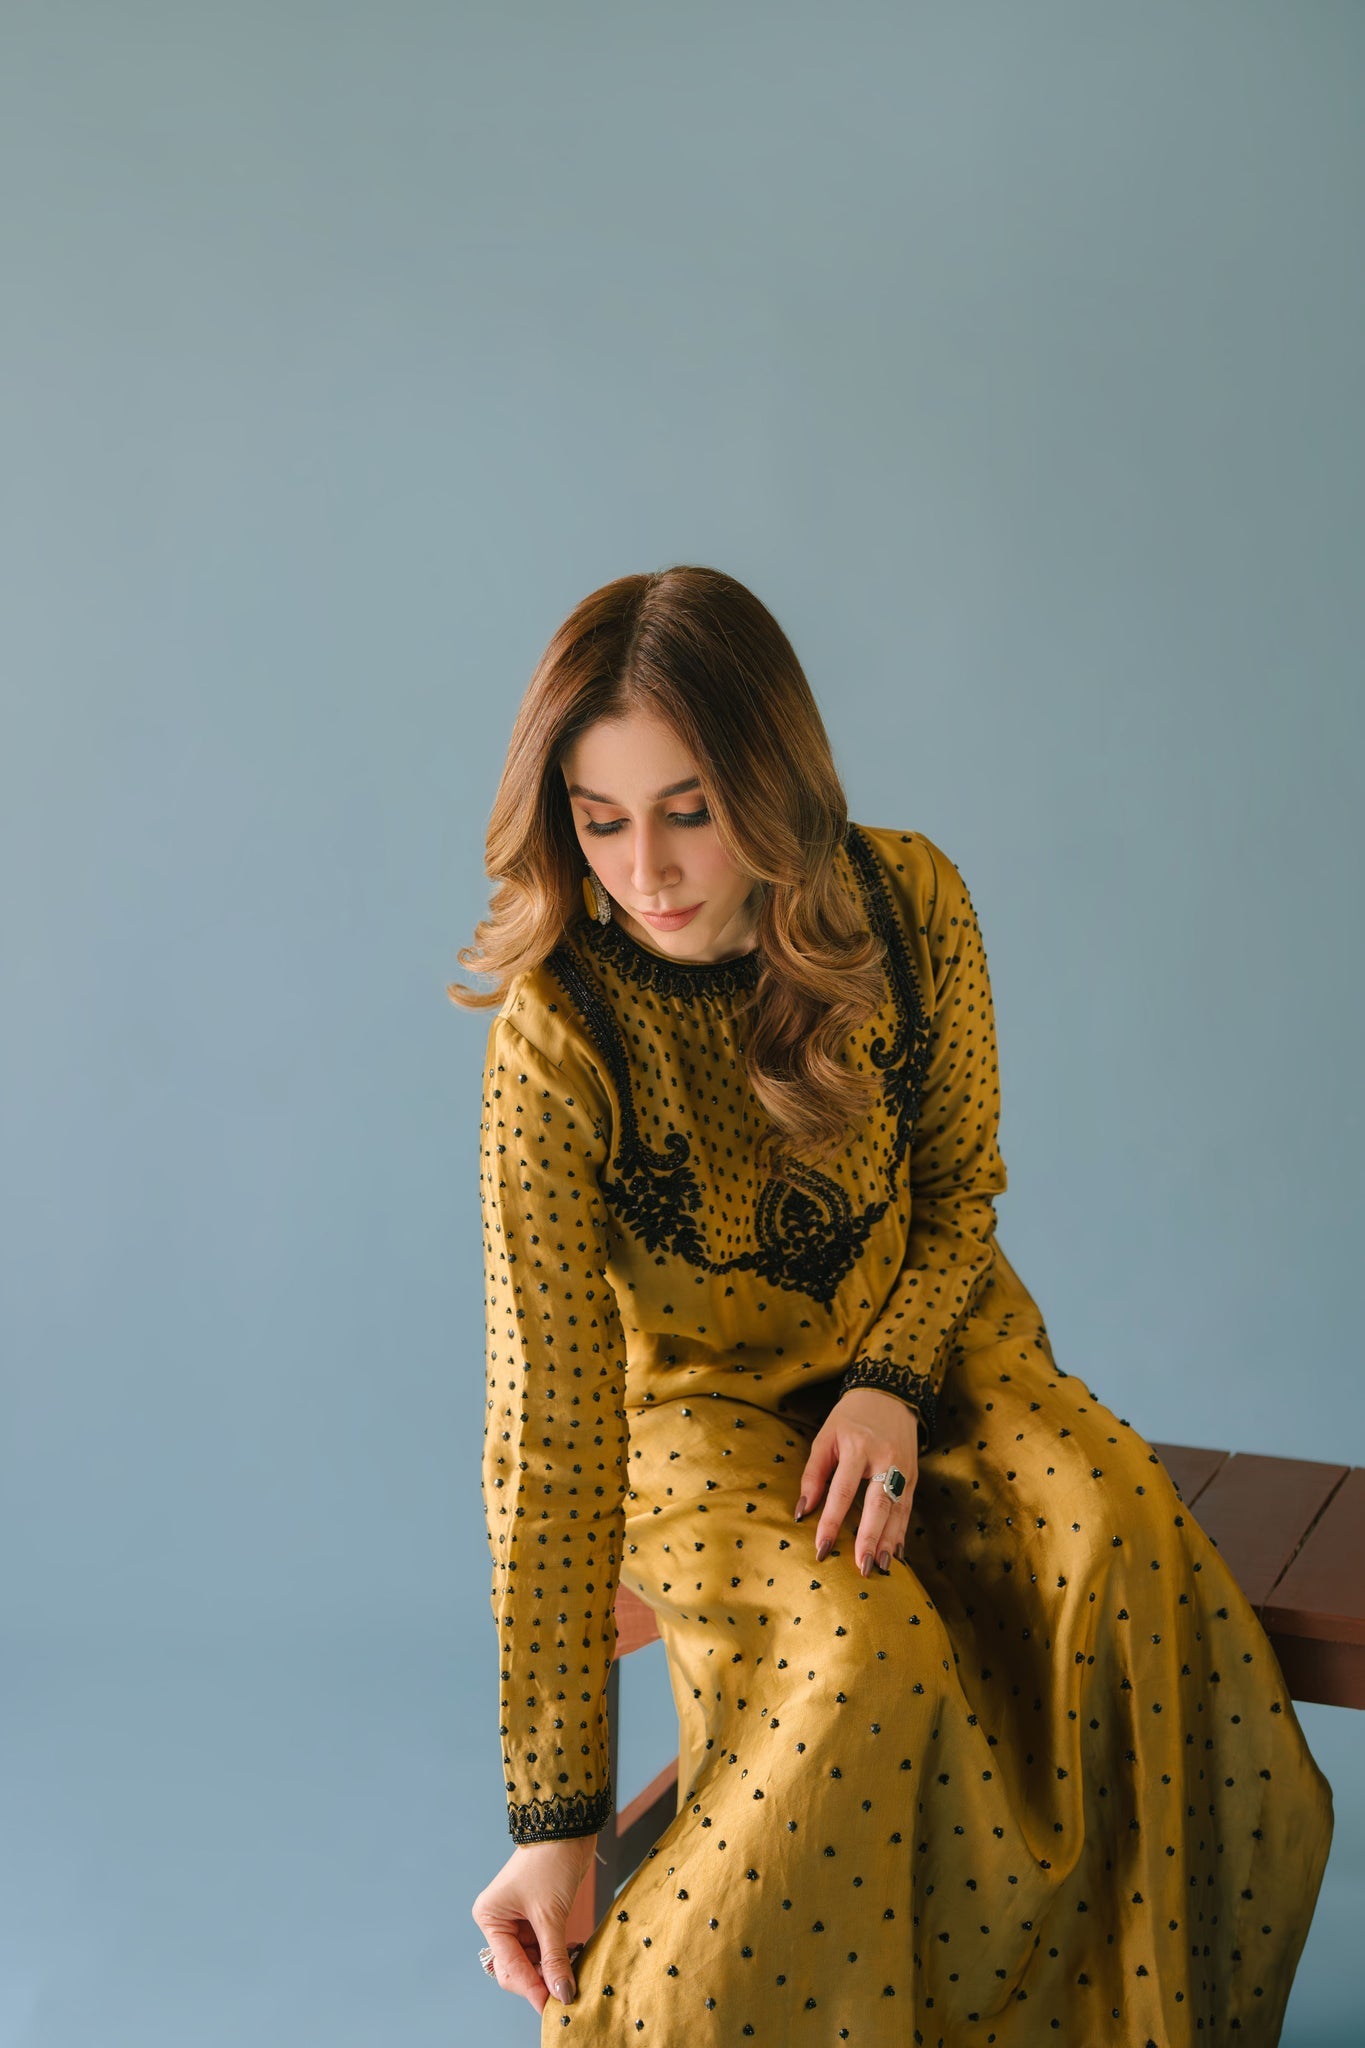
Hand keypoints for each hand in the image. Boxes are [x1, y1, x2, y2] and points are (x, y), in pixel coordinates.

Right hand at [471, 1834, 596, 2014]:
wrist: (568, 1828)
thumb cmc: (550, 1863)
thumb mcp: (551, 1915)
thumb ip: (555, 1957)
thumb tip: (562, 1994)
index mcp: (491, 1917)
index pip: (509, 1966)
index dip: (531, 1988)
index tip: (553, 2006)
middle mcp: (500, 1921)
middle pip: (516, 1968)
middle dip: (539, 1981)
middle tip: (564, 1994)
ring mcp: (518, 1920)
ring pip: (533, 1960)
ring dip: (551, 1970)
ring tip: (572, 1977)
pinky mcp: (537, 1916)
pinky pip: (544, 1947)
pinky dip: (557, 1956)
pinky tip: (573, 1960)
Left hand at [794, 1387, 919, 1572]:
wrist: (890, 1393)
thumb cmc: (850, 1418)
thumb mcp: (826, 1436)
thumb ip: (813, 1474)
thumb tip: (802, 1512)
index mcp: (857, 1447)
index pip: (842, 1492)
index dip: (831, 1522)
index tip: (822, 1549)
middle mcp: (884, 1459)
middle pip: (877, 1505)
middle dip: (869, 1538)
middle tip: (860, 1568)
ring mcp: (903, 1468)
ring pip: (897, 1511)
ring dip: (888, 1541)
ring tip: (879, 1568)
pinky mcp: (914, 1475)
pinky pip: (907, 1508)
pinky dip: (901, 1532)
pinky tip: (895, 1553)